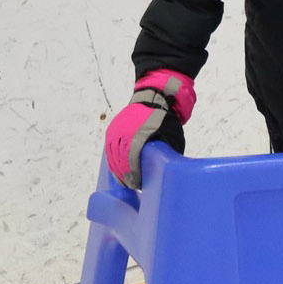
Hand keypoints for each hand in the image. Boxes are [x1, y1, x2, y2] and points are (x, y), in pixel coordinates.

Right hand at [103, 69, 194, 188]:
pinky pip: (109, 148)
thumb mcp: (173, 135)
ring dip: (117, 170)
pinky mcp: (113, 130)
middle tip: (132, 185)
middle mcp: (125, 132)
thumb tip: (167, 171)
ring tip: (125, 181)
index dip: (133, 173)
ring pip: (112, 155)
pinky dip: (113, 160)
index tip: (137, 184)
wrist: (155, 97)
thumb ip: (168, 152)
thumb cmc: (166, 119)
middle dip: (125, 175)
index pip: (131, 158)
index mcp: (139, 133)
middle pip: (120, 159)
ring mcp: (117, 130)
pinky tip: (118, 170)